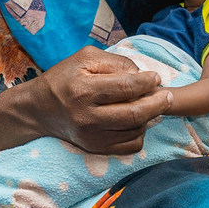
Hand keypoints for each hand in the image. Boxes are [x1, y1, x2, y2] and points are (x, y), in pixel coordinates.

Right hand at [29, 46, 172, 154]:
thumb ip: (116, 62)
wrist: (40, 109)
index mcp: (83, 90)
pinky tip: (137, 121)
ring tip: (150, 105)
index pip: (126, 87)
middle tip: (168, 96)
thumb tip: (142, 75)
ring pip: (136, 131)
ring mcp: (92, 136)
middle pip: (135, 114)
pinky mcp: (96, 149)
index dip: (147, 82)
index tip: (155, 78)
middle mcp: (87, 116)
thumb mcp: (85, 58)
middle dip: (158, 104)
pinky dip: (140, 133)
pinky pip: (130, 146)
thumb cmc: (64, 78)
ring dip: (150, 117)